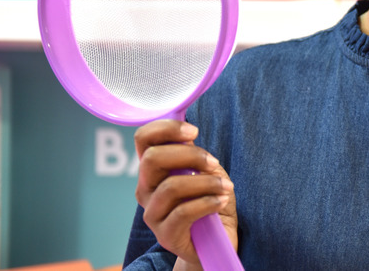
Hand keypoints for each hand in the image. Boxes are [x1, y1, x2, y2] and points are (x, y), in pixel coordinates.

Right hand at [134, 119, 237, 267]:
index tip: (194, 132)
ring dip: (206, 182)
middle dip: (190, 155)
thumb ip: (192, 155)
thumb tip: (189, 137)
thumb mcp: (205, 171)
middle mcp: (146, 190)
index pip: (143, 139)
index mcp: (153, 170)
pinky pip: (183, 212)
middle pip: (152, 159)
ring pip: (171, 187)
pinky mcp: (165, 235)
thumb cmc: (210, 200)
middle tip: (214, 162)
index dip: (166, 128)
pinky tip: (221, 201)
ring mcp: (152, 214)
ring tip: (225, 186)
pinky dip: (208, 202)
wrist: (216, 240)